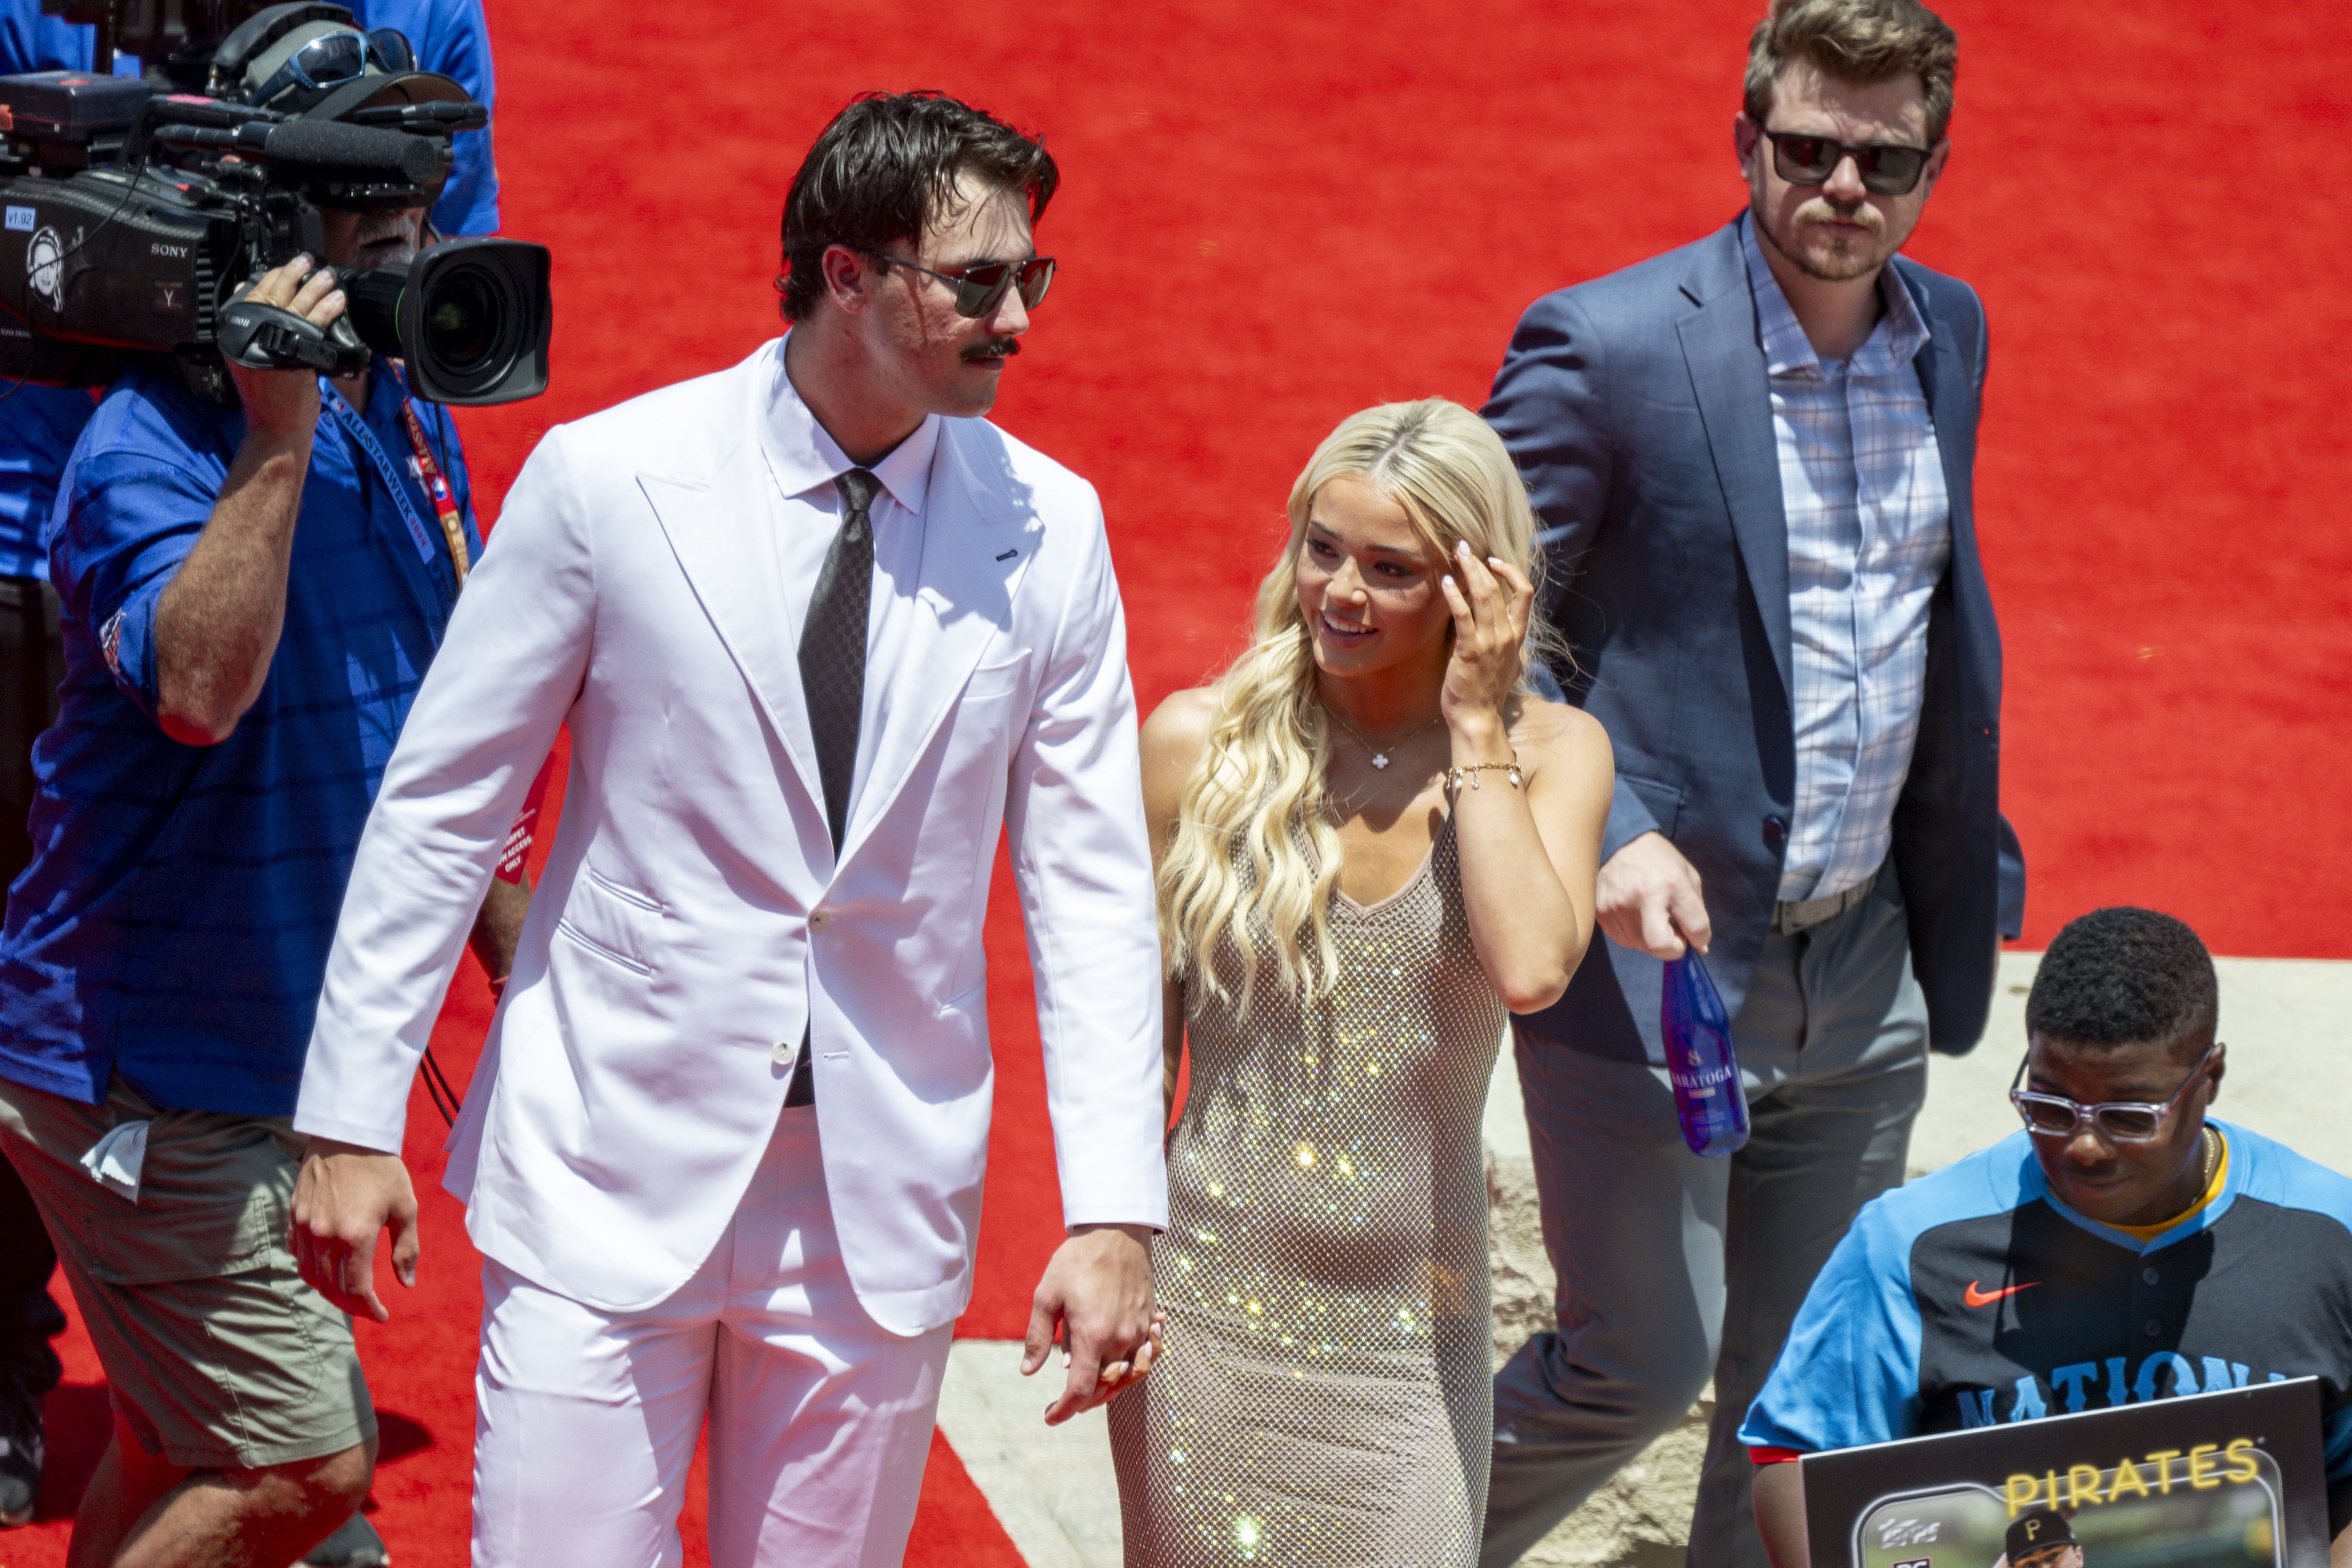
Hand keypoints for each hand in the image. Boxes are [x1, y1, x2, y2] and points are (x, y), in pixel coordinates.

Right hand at [225, 254, 346, 439]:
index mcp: (235, 334)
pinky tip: (337, 301)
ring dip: (315, 287)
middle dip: (292, 273)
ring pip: (295, 306)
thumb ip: (256, 329)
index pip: (251, 293)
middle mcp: (249, 336)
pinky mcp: (294, 355)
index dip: (271, 276)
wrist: (276, 429)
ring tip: (328, 276)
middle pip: (272, 294)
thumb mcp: (254, 358)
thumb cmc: (269, 397)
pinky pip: (314, 325)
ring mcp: (271, 345)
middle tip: (307, 260)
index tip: (286, 266)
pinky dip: (327, 310)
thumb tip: (257, 295)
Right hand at [290, 1137, 418, 1322]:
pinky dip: (311, 1269)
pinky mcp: (293, 1216)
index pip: (357, 1290)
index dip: (369, 1309)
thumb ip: (406, 1249)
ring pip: (310, 1276)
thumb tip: (407, 1283)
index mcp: (355, 1236)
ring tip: (349, 1293)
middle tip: (368, 1308)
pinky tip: (327, 1268)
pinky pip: (298, 1255)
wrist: (348, 1133)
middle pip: (331, 1289)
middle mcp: (325, 1236)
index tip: (382, 1316)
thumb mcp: (405, 1207)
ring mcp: (305, 1227)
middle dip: (351, 1306)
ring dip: (329, 1291)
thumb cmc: (383, 1168)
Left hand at [1021, 1222, 1155, 1423]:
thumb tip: (1029, 1371)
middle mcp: (1120, 1339)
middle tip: (1064, 1400)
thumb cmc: (1077, 1260)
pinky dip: (1133, 1366)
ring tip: (1090, 1383)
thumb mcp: (1047, 1295)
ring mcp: (1139, 1330)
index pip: (1081, 1389)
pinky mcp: (1150, 1320)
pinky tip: (1120, 1361)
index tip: (1051, 1417)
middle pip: (1105, 1386)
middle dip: (1084, 1399)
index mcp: (1092, 1335)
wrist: (1116, 1230)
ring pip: (1128, 1375)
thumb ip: (1038, 1337)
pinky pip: (1146, 1355)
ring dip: (1109, 1385)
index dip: (1065, 1410)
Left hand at [1437, 542, 1534, 732]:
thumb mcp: (1508, 664)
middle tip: (1464, 547)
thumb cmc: (1486, 692)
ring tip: (1455, 555)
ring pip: (1483, 595)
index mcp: (1517, 636)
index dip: (1511, 572)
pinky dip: (1454, 594)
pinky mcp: (1470, 649)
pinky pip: (1463, 614)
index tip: (1493, 561)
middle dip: (1480, 564)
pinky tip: (1445, 582)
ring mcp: (1490, 642)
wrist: (1478, 717)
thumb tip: (1506, 630)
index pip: (1525, 593)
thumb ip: (1508, 643)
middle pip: (1498, 588)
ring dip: (1468, 571)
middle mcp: (1507, 635)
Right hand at [1596, 830, 1710, 959]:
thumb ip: (1696, 910)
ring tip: (1651, 919)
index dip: (1699, 939)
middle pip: (1660, 947)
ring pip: (1640, 946)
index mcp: (1673, 884)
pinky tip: (1634, 916)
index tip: (1695, 938)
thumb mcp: (1686, 875)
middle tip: (1672, 937)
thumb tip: (1699, 947)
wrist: (1619, 841)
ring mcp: (1619, 905)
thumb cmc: (1658, 859)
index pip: (1695, 927)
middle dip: (1672, 949)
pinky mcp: (1601, 910)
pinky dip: (1633, 935)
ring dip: (1651, 940)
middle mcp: (1645, 896)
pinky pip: (1623, 940)